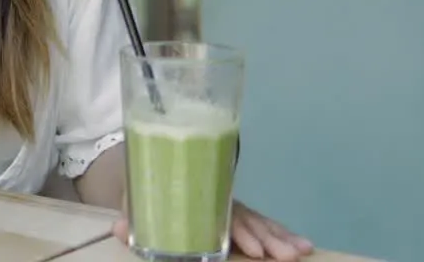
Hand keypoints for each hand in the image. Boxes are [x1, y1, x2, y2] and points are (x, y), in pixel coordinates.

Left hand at [113, 198, 313, 260]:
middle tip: (286, 256)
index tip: (252, 249)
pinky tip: (304, 245)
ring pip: (258, 220)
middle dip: (267, 238)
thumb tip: (119, 230)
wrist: (151, 170)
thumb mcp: (136, 202)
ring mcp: (230, 207)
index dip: (237, 232)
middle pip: (246, 218)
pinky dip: (281, 232)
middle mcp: (217, 201)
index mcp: (195, 197)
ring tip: (302, 251)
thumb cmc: (145, 191)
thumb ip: (131, 219)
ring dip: (280, 236)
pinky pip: (262, 222)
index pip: (219, 214)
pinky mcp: (237, 215)